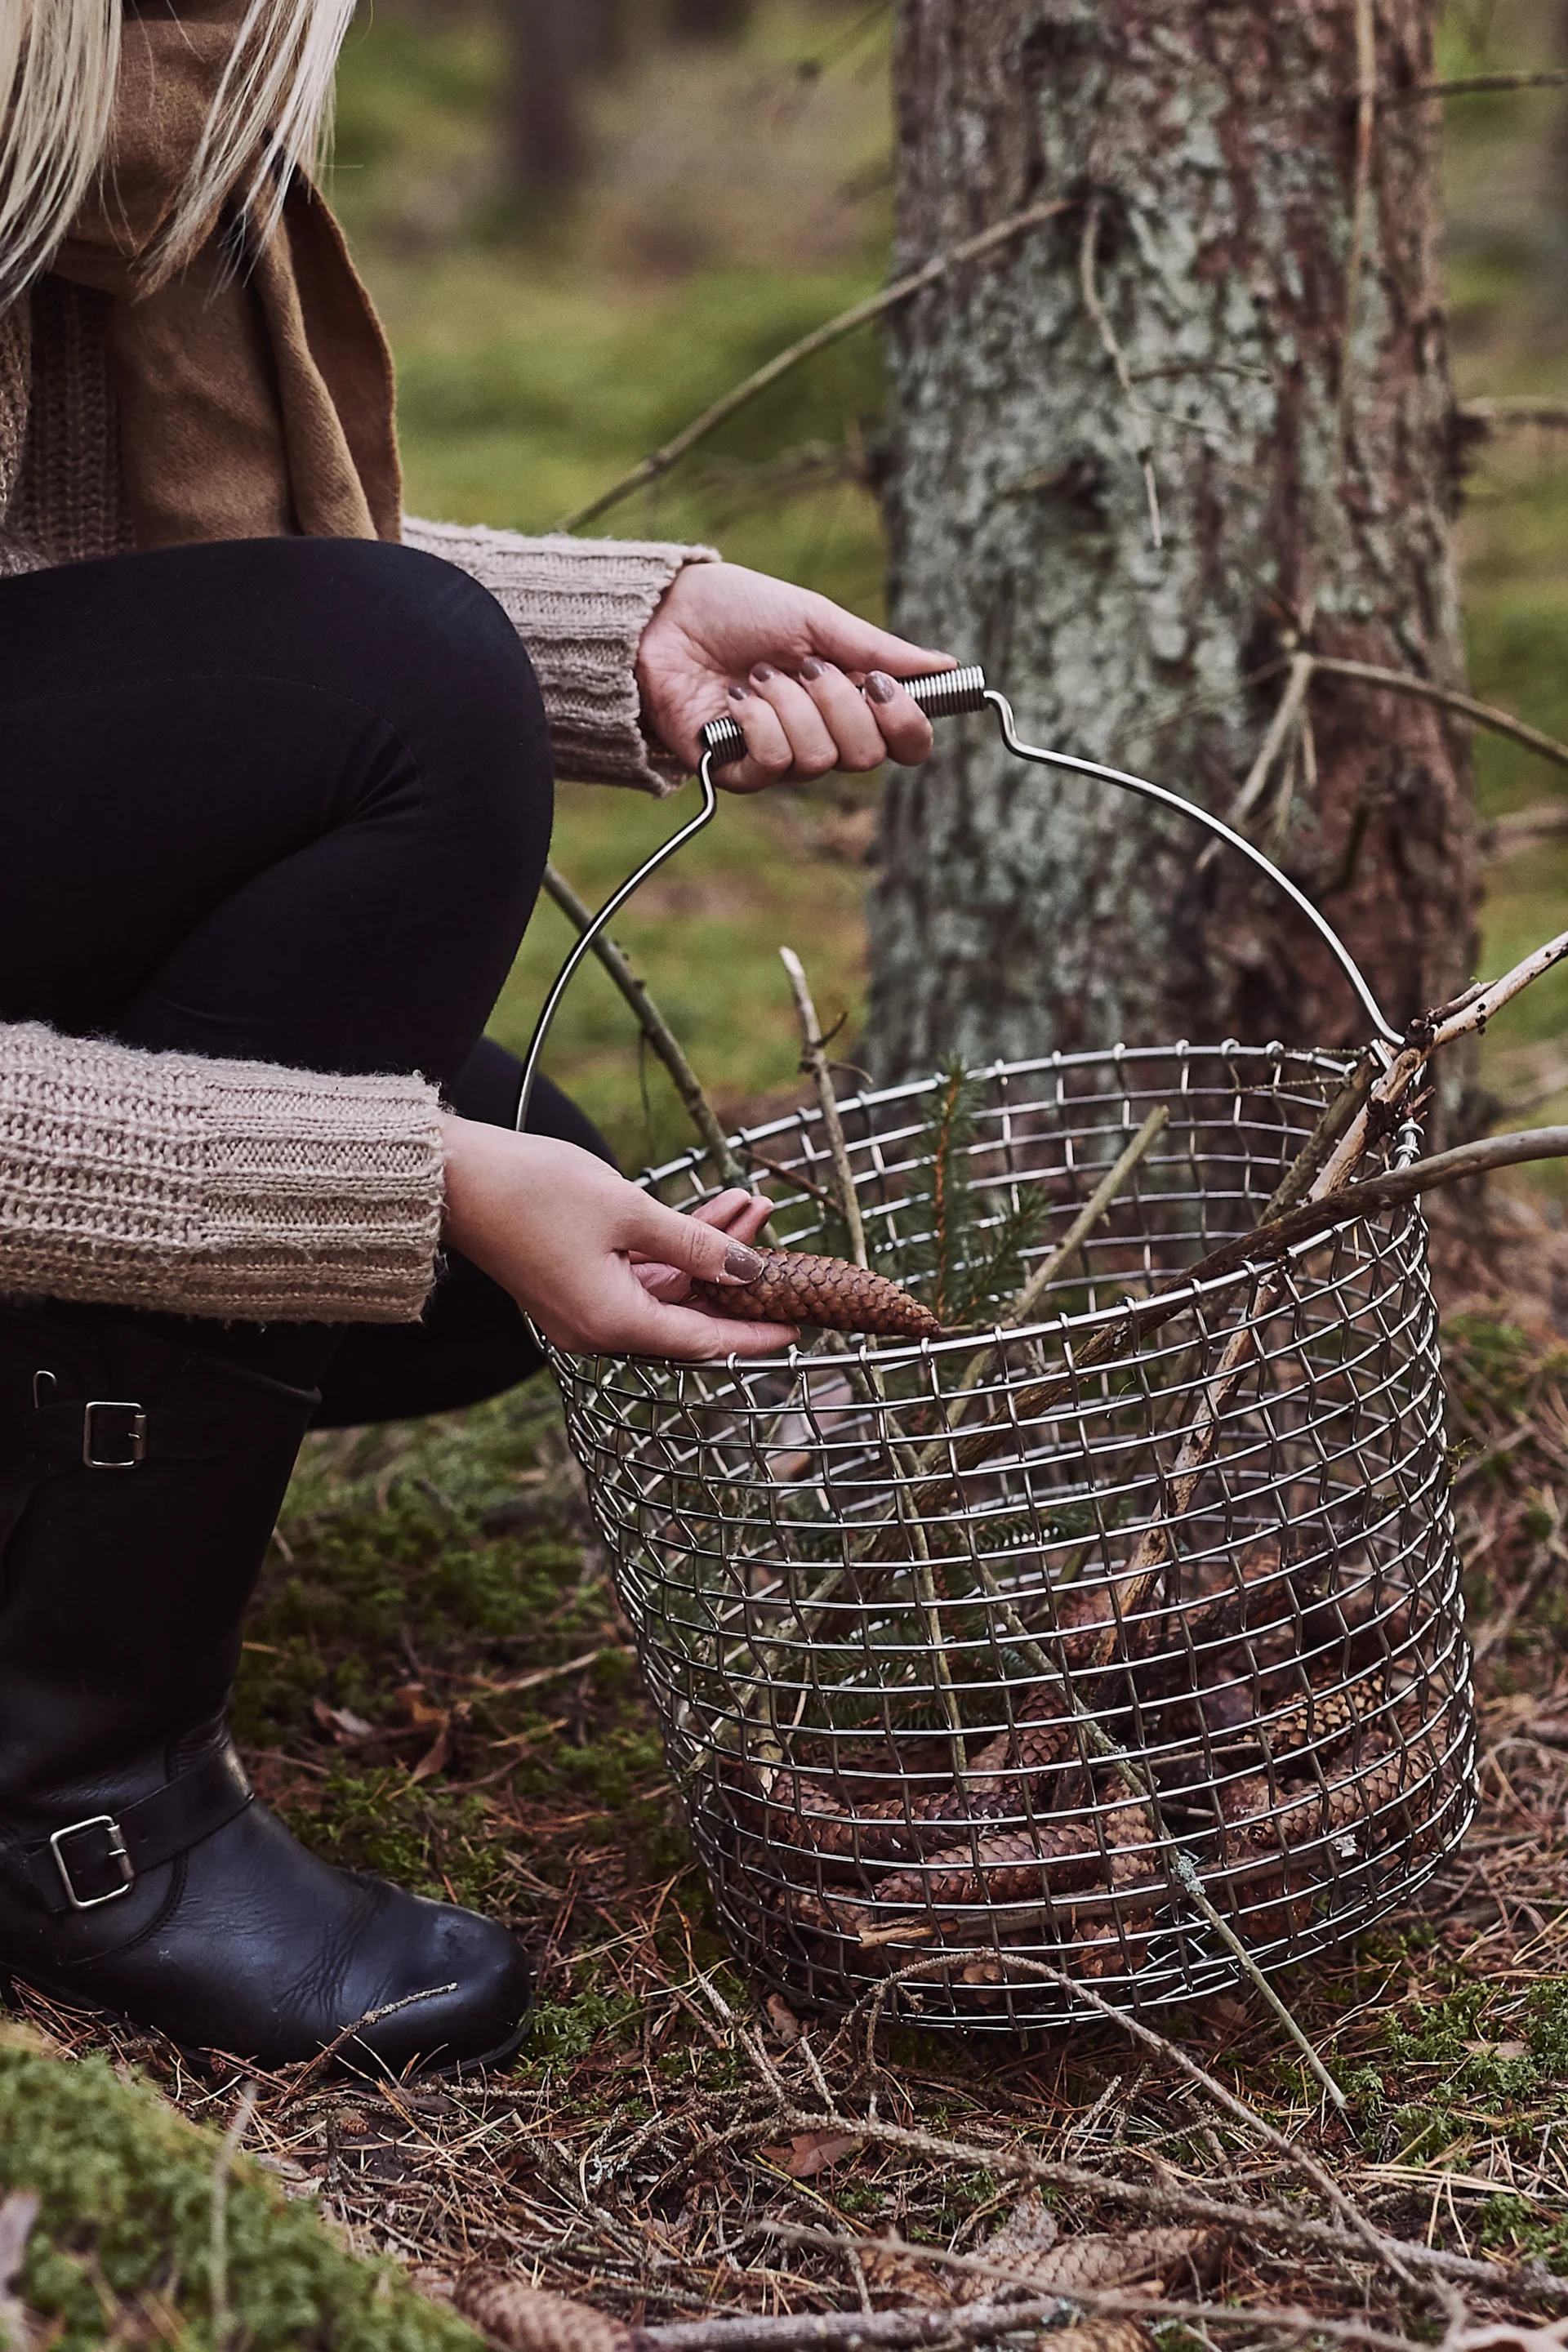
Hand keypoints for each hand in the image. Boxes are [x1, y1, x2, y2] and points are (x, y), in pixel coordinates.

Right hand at [439, 1119, 796, 1358]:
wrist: (453, 1178)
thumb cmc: (533, 1191)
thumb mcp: (628, 1212)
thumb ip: (695, 1244)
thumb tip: (750, 1271)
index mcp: (613, 1323)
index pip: (704, 1340)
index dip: (755, 1333)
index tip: (799, 1325)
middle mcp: (598, 1329)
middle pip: (689, 1313)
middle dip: (737, 1274)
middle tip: (780, 1239)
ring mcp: (585, 1309)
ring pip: (668, 1288)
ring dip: (709, 1251)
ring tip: (751, 1206)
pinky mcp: (575, 1284)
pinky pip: (640, 1275)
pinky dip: (675, 1248)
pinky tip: (710, 1212)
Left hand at [636, 559, 956, 793]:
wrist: (664, 617)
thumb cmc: (737, 611)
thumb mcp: (817, 620)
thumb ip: (877, 650)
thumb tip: (944, 665)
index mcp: (849, 699)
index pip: (903, 742)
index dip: (906, 723)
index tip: (887, 687)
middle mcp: (821, 735)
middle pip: (866, 757)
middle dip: (839, 704)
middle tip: (805, 667)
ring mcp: (779, 757)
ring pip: (819, 761)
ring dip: (791, 708)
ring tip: (759, 676)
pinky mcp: (736, 771)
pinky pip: (773, 764)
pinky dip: (758, 724)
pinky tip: (735, 699)